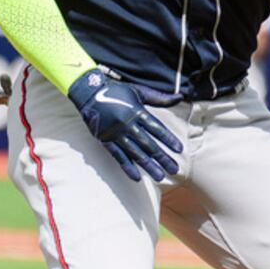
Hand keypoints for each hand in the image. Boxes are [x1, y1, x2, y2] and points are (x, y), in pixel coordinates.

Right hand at [66, 70, 182, 182]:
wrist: (89, 93)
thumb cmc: (117, 91)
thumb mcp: (139, 91)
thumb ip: (160, 98)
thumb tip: (180, 96)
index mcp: (137, 111)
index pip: (156, 128)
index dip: (168, 139)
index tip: (179, 149)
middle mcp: (128, 124)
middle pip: (148, 144)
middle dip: (162, 158)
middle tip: (174, 170)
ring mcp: (116, 134)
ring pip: (135, 153)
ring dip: (148, 166)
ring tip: (160, 176)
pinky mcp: (106, 141)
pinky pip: (118, 156)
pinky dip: (127, 167)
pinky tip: (137, 177)